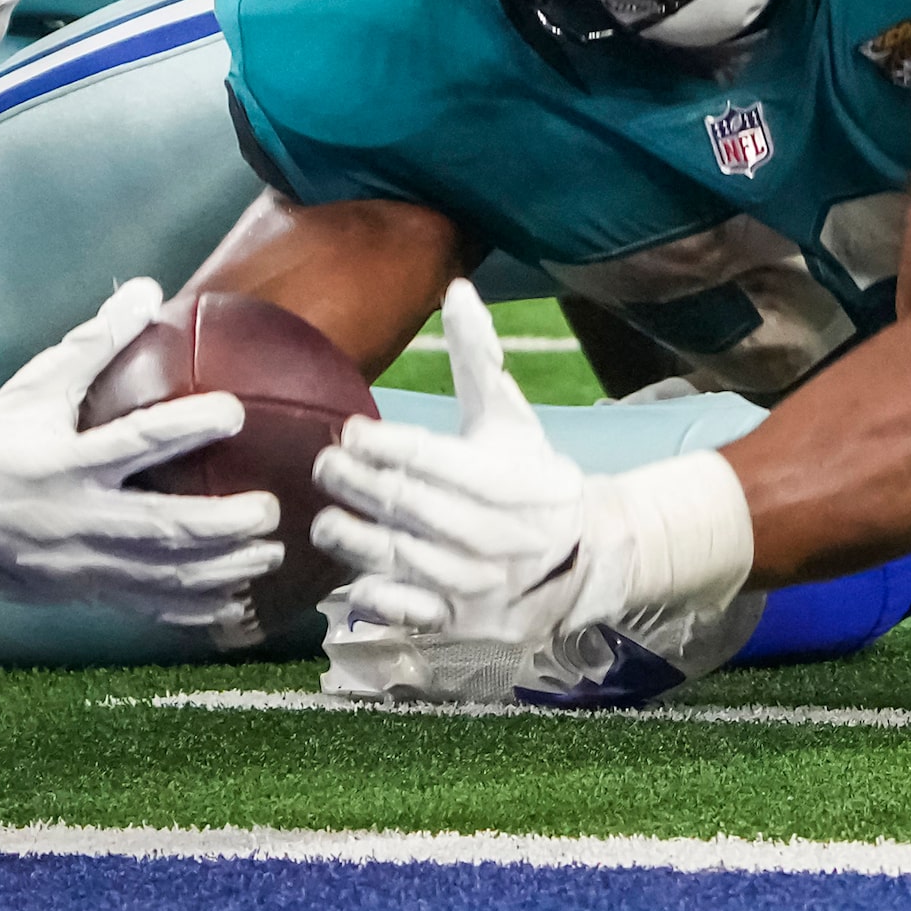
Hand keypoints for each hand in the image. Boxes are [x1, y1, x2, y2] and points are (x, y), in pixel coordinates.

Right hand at [0, 279, 280, 627]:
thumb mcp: (34, 391)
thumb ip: (93, 346)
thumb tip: (148, 290)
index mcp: (60, 463)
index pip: (130, 444)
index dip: (183, 427)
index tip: (234, 411)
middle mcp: (72, 518)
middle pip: (156, 527)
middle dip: (218, 523)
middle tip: (268, 509)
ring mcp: (81, 563)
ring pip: (160, 575)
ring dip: (221, 569)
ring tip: (272, 553)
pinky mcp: (86, 591)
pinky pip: (148, 605)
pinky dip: (196, 609)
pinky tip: (241, 603)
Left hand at [313, 281, 751, 645]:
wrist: (586, 555)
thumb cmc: (533, 475)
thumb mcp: (511, 417)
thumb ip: (479, 357)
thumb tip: (457, 289)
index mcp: (508, 478)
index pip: (430, 458)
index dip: (382, 445)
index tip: (351, 432)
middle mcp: (494, 532)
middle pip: (408, 505)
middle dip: (357, 484)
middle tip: (324, 465)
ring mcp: (480, 581)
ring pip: (402, 558)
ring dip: (354, 538)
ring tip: (326, 520)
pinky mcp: (466, 621)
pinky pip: (411, 612)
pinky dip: (379, 597)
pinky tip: (355, 579)